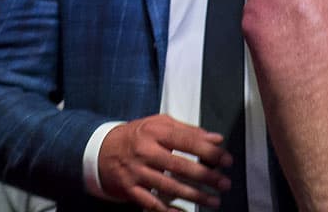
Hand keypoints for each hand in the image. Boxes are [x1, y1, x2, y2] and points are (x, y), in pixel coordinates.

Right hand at [99, 115, 230, 210]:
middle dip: (206, 177)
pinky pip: (150, 203)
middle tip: (224, 184)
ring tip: (213, 201)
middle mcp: (146, 152)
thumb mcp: (160, 124)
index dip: (210, 152)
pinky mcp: (129, 190)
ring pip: (168, 187)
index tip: (227, 160)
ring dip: (194, 196)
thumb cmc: (137, 135)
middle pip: (180, 166)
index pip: (188, 141)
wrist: (100, 150)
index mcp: (156, 132)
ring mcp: (136, 172)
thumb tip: (216, 139)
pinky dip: (168, 210)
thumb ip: (189, 131)